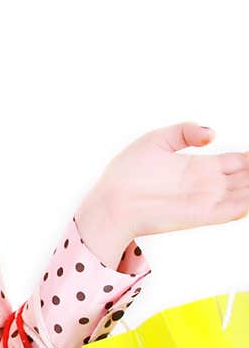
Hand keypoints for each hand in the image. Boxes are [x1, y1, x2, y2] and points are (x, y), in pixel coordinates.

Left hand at [86, 122, 248, 246]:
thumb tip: (213, 134)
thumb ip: (186, 131)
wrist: (111, 201)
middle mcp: (206, 184)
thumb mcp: (156, 140)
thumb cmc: (126, 173)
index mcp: (198, 166)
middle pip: (245, 177)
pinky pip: (232, 211)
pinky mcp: (200, 216)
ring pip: (244, 193)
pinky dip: (246, 203)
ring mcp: (205, 201)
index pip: (236, 162)